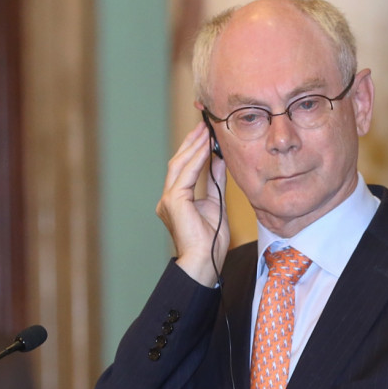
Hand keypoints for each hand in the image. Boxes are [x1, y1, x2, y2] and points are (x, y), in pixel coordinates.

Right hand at [156, 121, 229, 286]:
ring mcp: (168, 199)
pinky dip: (197, 159)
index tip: (205, 134)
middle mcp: (168, 198)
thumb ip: (215, 182)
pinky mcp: (174, 201)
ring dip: (194, 147)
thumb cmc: (210, 242)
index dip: (193, 150)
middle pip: (178, 163)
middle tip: (204, 126)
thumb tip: (219, 160)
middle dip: (192, 143)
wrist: (204, 262)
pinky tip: (207, 148)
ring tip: (205, 131)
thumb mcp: (216, 204)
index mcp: (176, 200)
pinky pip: (186, 174)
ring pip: (180, 165)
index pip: (184, 168)